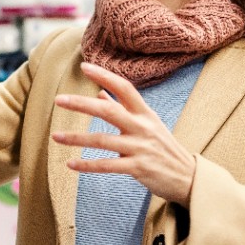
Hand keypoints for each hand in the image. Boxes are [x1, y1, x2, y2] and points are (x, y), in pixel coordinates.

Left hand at [52, 62, 196, 204]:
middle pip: (109, 111)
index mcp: (145, 113)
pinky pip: (107, 166)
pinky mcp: (139, 168)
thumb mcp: (148, 125)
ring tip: (55, 137)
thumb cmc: (164, 148)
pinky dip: (87, 165)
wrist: (189, 177)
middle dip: (82, 104)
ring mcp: (141, 148)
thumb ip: (124, 109)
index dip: (104, 75)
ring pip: (103, 140)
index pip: (124, 88)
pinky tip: (70, 164)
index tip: (84, 67)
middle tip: (58, 100)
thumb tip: (100, 93)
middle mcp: (143, 127)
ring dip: (76, 139)